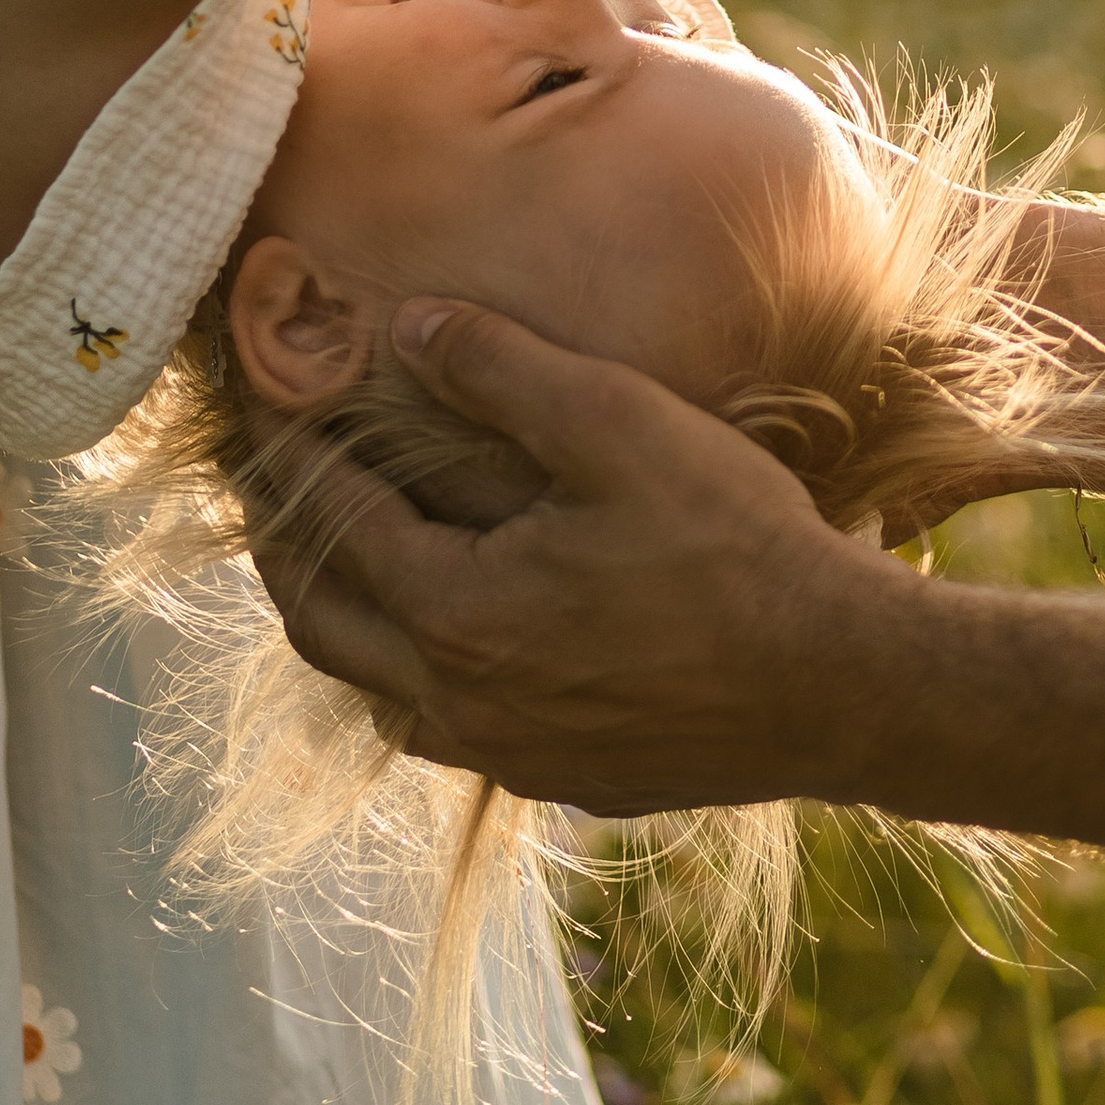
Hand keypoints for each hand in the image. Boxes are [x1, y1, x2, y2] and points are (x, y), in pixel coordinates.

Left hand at [254, 300, 916, 813]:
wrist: (840, 684)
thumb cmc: (733, 543)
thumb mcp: (617, 422)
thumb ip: (499, 369)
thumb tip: (407, 326)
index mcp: (457, 614)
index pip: (333, 522)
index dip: (291, 454)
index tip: (264, 404)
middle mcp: (462, 703)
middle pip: (321, 622)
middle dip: (285, 542)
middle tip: (267, 480)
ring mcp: (510, 755)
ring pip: (378, 689)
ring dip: (344, 615)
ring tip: (342, 552)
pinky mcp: (563, 778)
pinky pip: (447, 729)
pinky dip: (415, 670)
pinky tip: (453, 633)